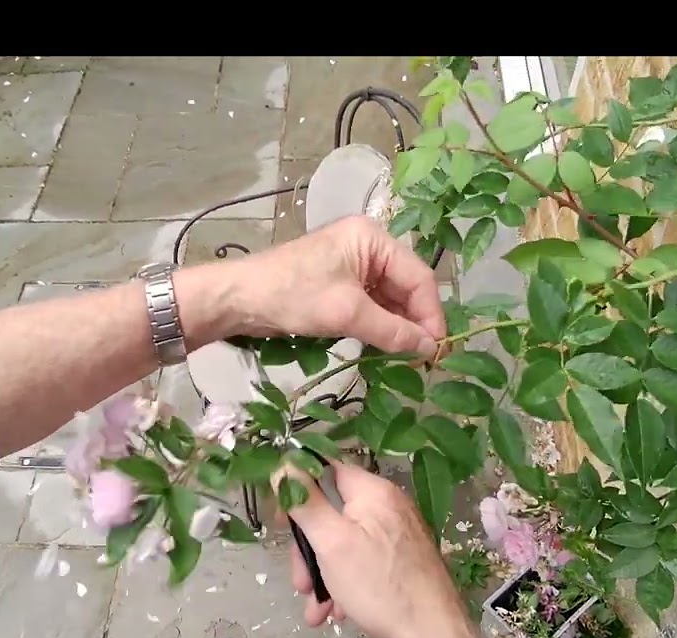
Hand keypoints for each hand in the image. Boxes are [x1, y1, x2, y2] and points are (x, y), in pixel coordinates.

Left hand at [232, 215, 446, 356]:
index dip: (431, 314)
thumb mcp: (347, 313)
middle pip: (406, 287)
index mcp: (372, 238)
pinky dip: (379, 327)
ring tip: (409, 358)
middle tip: (426, 359)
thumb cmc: (293, 295)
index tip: (437, 349)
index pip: (419, 277)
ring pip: (389, 299)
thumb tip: (429, 348)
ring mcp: (352, 266)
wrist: (239, 299)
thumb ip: (392, 331)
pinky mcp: (339, 285)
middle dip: (416, 322)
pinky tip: (386, 348)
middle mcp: (367, 247)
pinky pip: (371, 306)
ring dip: (399, 327)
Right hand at [277, 462, 493, 637]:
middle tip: (301, 582)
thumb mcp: (331, 542)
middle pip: (332, 514)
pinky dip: (346, 582)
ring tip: (317, 608)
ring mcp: (397, 533)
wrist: (432, 633)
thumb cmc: (381, 586)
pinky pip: (363, 560)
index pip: (326, 470)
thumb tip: (283, 465)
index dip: (299, 490)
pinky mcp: (401, 558)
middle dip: (310, 551)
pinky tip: (339, 609)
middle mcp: (388, 506)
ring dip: (324, 575)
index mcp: (373, 492)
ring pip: (344, 543)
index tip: (282, 519)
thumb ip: (305, 502)